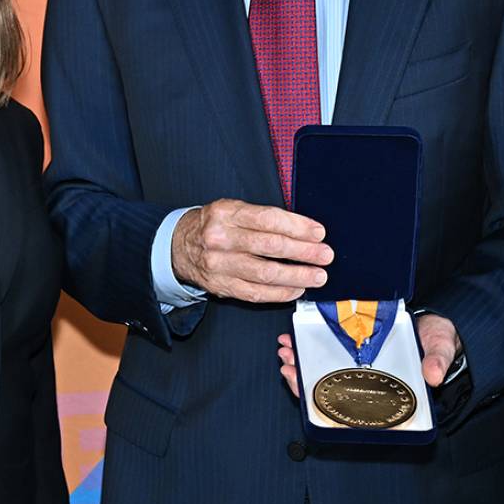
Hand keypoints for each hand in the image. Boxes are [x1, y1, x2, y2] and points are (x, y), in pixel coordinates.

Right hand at [171, 200, 331, 302]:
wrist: (178, 246)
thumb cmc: (213, 225)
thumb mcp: (232, 210)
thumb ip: (262, 218)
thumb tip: (303, 230)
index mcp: (226, 213)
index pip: (268, 219)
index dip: (298, 226)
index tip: (318, 233)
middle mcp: (221, 238)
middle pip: (270, 246)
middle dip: (303, 252)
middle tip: (325, 255)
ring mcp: (219, 264)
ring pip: (265, 273)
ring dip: (297, 275)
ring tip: (317, 275)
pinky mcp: (220, 285)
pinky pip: (255, 293)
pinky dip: (279, 293)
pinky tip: (296, 289)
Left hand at [276, 313, 462, 396]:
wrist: (436, 324)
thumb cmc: (438, 341)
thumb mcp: (441, 347)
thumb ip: (438, 360)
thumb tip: (432, 375)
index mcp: (384, 389)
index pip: (349, 405)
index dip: (322, 400)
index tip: (300, 383)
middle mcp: (367, 381)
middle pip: (328, 389)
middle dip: (302, 377)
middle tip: (287, 363)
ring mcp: (358, 366)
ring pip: (323, 372)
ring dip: (301, 363)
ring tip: (286, 350)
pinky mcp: (353, 348)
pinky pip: (327, 353)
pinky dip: (310, 348)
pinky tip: (296, 341)